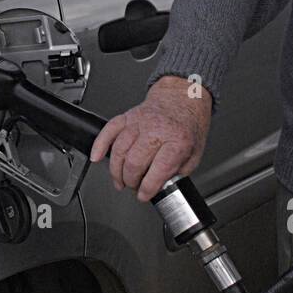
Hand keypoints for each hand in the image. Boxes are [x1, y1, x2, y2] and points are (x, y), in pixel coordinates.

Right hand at [89, 76, 212, 202]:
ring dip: (117, 171)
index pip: (158, 170)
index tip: (144, 195)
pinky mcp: (128, 117)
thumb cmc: (188, 124)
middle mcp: (156, 130)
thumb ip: (178, 172)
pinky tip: (97, 157)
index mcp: (177, 140)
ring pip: (119, 150)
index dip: (148, 188)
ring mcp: (139, 122)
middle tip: (134, 187)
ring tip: (120, 181)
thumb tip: (161, 187)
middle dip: (131, 181)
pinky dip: (100, 145)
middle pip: (134, 163)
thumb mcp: (195, 153)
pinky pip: (109, 131)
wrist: (182, 97)